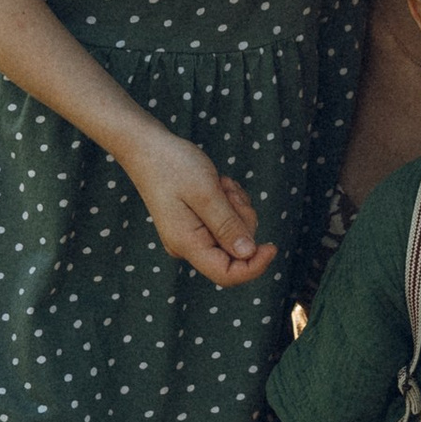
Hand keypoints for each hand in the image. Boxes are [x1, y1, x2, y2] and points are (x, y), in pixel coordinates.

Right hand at [123, 128, 274, 284]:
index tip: (272, 247)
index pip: (226, 275)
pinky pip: (227, 220)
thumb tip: (249, 254)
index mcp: (187, 243)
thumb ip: (228, 226)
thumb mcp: (206, 193)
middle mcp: (188, 246)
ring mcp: (192, 235)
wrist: (148, 147)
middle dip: (242, 219)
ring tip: (219, 183)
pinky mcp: (196, 224)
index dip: (254, 266)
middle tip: (228, 191)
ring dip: (236, 206)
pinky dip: (230, 201)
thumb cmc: (173, 165)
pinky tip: (217, 183)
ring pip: (235, 232)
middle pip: (235, 250)